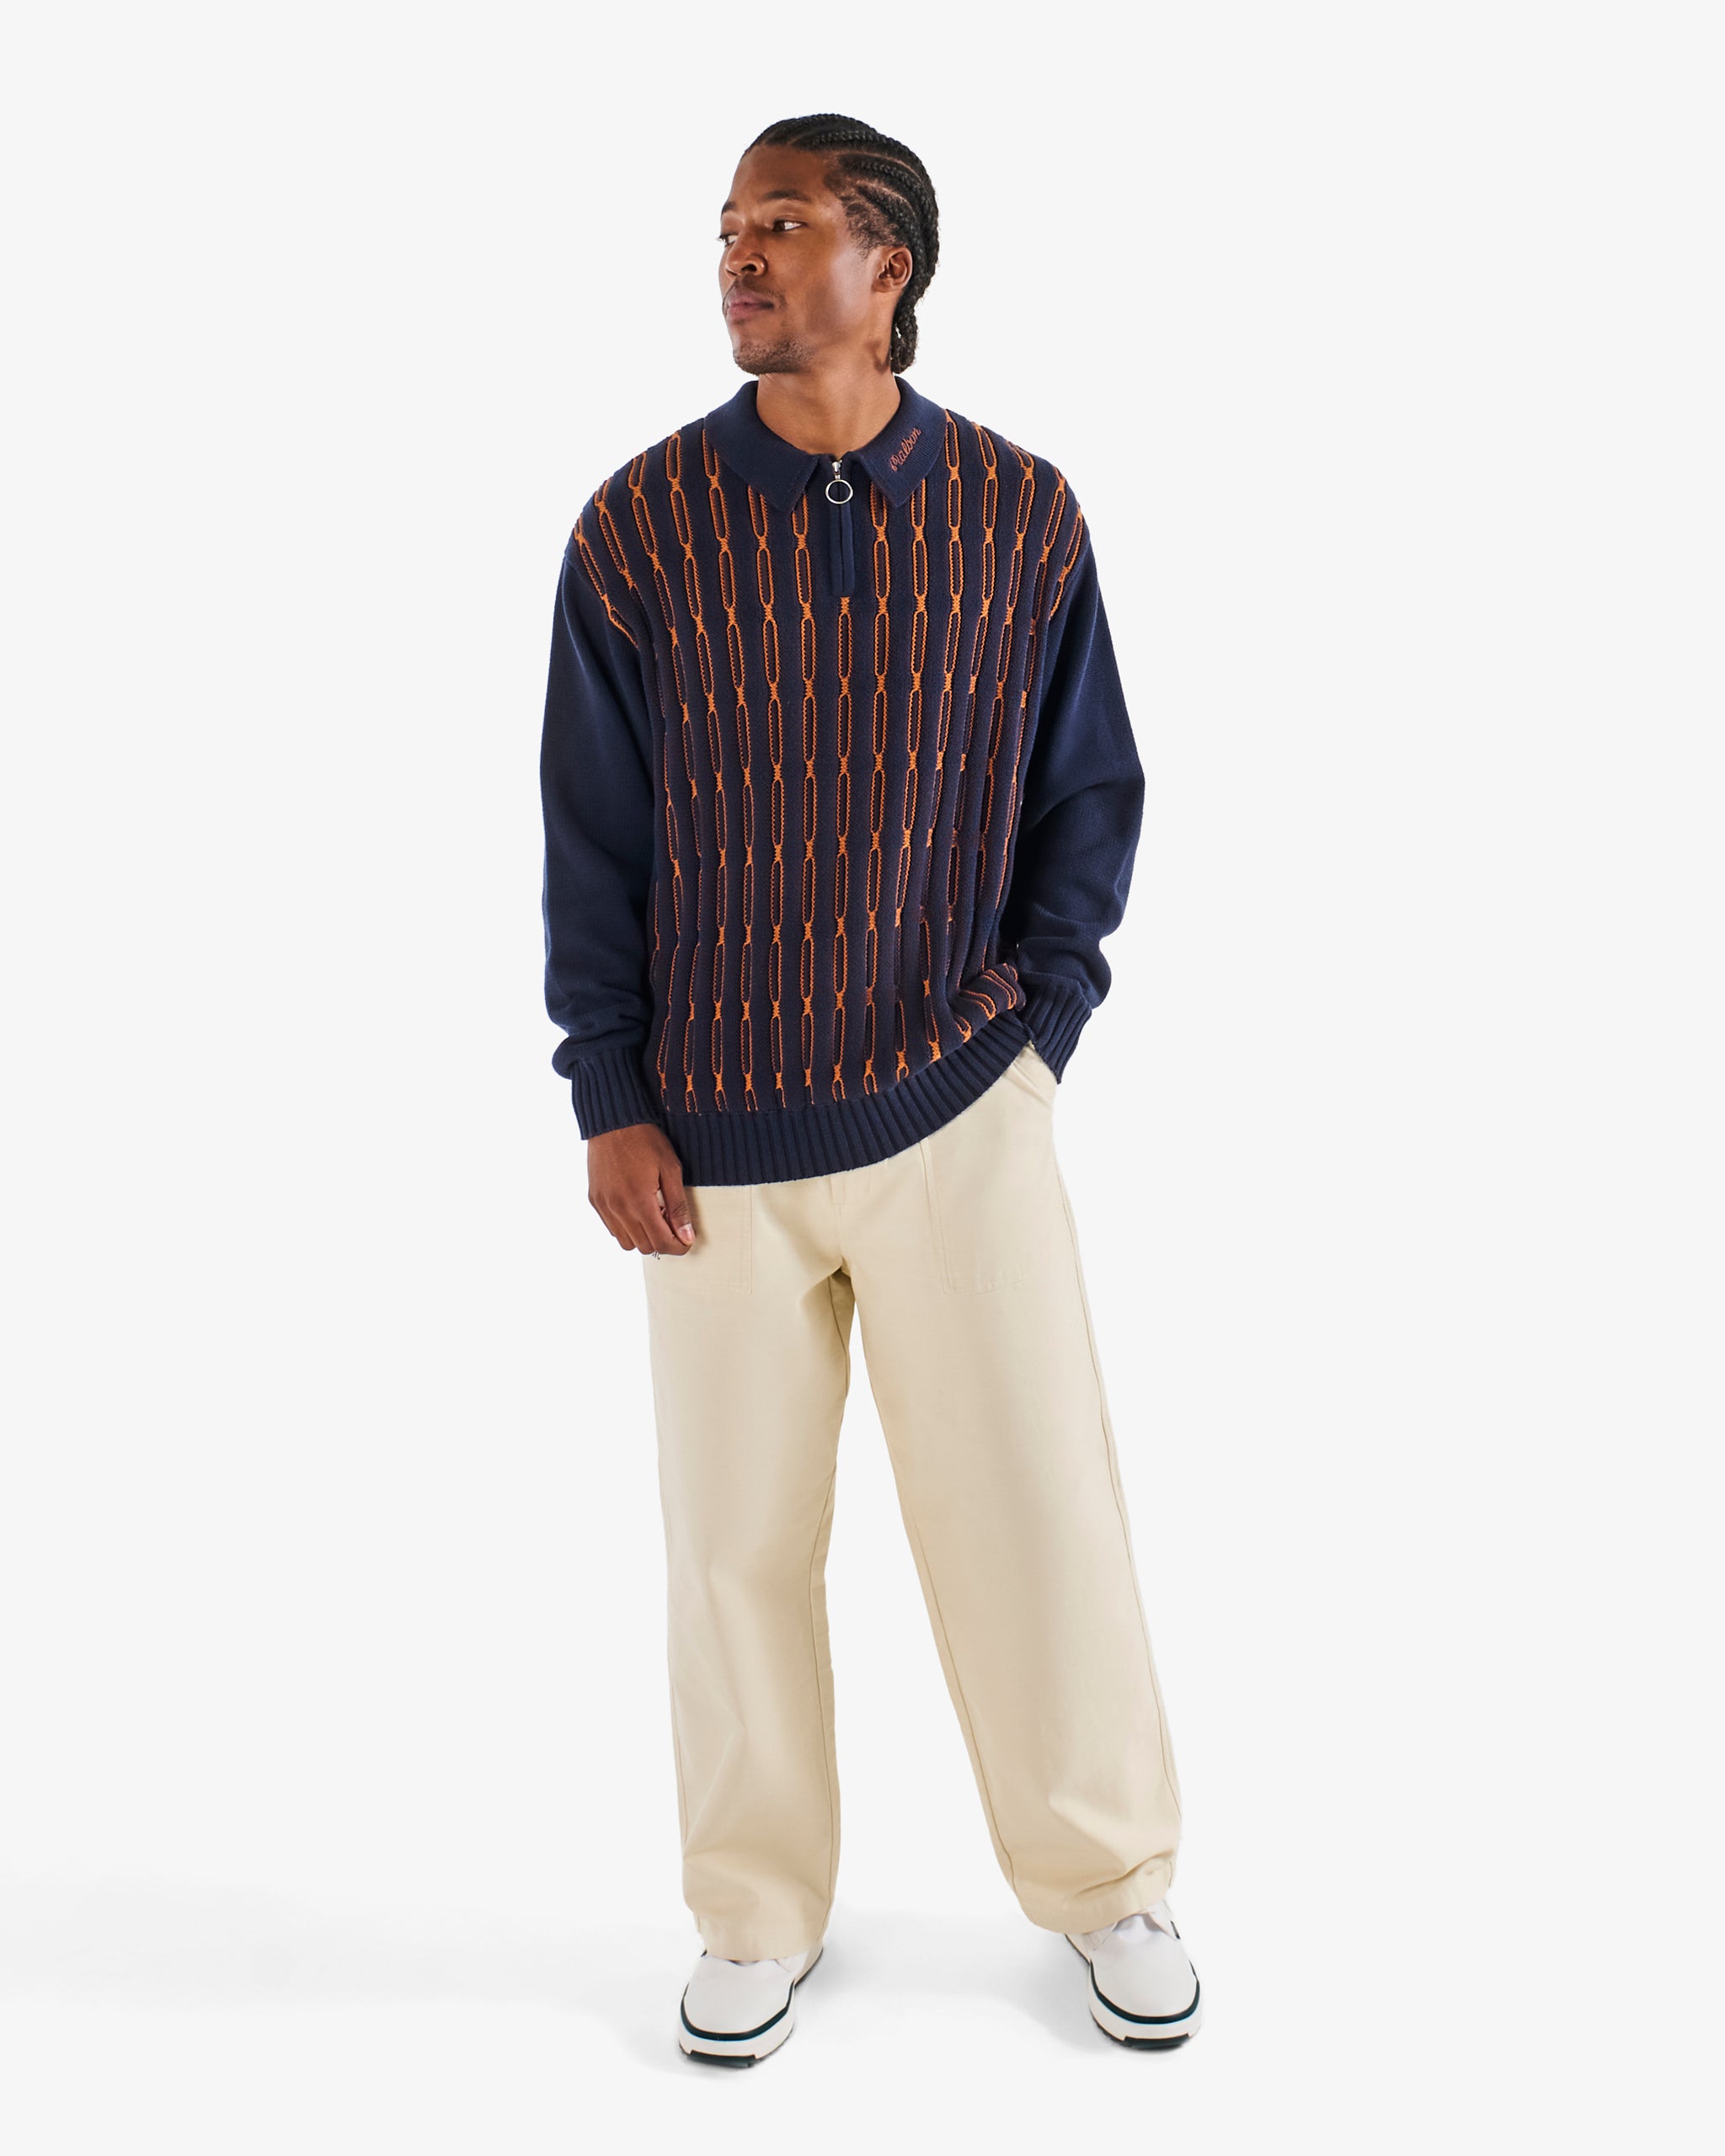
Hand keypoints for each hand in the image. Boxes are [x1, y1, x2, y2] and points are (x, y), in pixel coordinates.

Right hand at [587, 1123, 698, 1255]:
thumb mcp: (671, 1169)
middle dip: (663, 1241)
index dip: (678, 1247)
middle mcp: (618, 1209)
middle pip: (645, 1247)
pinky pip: (612, 1228)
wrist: (613, 1121)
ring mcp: (604, 1206)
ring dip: (644, 1236)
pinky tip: (637, 1207)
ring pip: (626, 1242)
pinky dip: (627, 1227)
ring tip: (654, 1213)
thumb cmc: (644, 1140)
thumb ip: (678, 1206)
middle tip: (672, 1220)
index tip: (687, 1240)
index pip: (661, 1243)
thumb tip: (686, 1236)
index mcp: (639, 1202)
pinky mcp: (595, 1200)